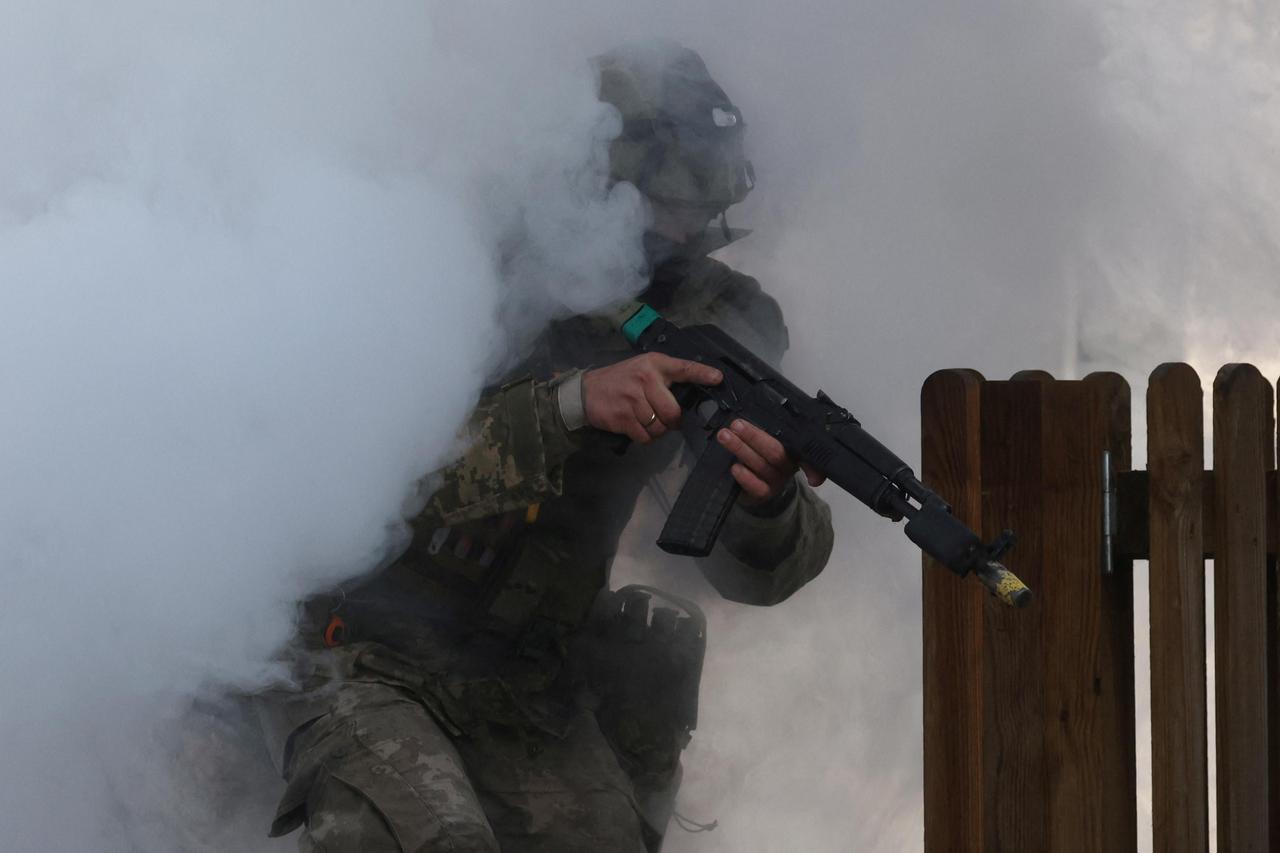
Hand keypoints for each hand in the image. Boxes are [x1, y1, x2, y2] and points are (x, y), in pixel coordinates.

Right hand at [582, 353, 722, 443]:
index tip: (718, 378)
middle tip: (667, 419)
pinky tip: (637, 427)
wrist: (586, 392)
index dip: (702, 374)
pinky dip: (644, 437)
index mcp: (654, 364)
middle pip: (673, 411)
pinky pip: (645, 436)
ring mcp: (633, 399)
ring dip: (657, 430)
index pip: (683, 368)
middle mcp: (645, 379)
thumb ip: (664, 378)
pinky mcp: (623, 418)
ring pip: (659, 427)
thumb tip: (689, 398)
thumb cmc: (621, 380)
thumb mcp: (642, 369)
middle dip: (673, 421)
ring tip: (647, 421)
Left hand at [716, 419, 826, 506]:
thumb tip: (750, 405)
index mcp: (793, 448)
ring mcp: (777, 480)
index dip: (805, 445)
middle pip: (775, 451)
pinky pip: (757, 487)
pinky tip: (734, 467)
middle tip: (736, 424)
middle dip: (754, 436)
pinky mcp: (764, 493)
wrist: (755, 485)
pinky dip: (745, 477)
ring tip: (725, 437)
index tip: (799, 436)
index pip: (802, 445)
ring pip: (762, 465)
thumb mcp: (768, 437)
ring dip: (741, 449)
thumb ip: (766, 426)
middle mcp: (788, 465)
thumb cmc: (762, 455)